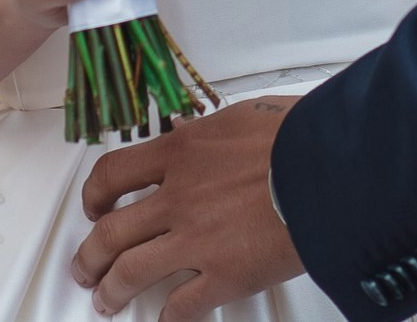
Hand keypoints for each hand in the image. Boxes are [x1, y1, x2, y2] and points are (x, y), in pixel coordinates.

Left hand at [72, 97, 304, 318]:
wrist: (331, 167)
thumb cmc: (300, 136)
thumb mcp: (242, 116)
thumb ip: (208, 132)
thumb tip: (193, 134)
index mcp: (181, 153)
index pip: (113, 174)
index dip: (93, 195)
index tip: (92, 207)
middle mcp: (178, 198)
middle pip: (110, 232)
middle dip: (90, 255)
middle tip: (85, 268)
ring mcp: (197, 240)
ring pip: (131, 272)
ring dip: (112, 291)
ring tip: (106, 302)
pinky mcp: (224, 275)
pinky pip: (182, 306)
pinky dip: (168, 318)